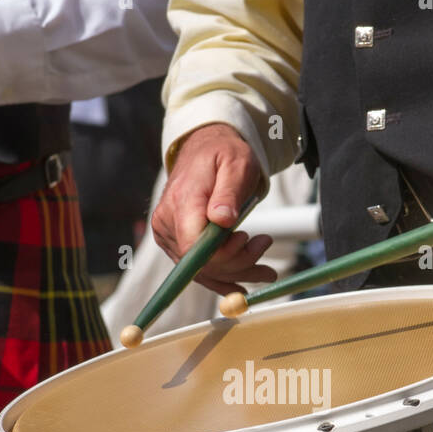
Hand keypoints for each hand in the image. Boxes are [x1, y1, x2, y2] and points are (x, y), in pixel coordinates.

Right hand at [152, 122, 275, 295]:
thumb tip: (223, 219)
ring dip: (237, 273)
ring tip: (265, 267)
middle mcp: (167, 223)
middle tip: (264, 243)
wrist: (204, 150)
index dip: (223, 255)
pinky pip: (199, 269)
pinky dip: (224, 277)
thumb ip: (229, 192)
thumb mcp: (235, 164)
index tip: (247, 238)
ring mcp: (168, 236)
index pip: (195, 247)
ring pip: (203, 272)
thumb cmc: (223, 154)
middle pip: (201, 264)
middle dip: (239, 264)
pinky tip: (244, 281)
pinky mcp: (174, 243)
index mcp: (181, 202)